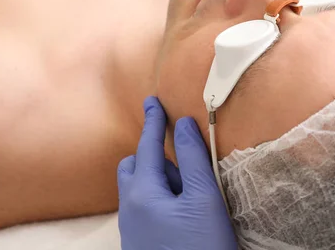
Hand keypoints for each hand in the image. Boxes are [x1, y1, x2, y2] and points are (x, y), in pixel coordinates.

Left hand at [117, 97, 236, 249]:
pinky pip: (146, 208)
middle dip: (155, 157)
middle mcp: (130, 209)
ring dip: (162, 180)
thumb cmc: (201, 248)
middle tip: (186, 166)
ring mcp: (133, 229)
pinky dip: (162, 199)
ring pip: (141, 189)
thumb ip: (193, 158)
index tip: (152, 100)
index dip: (153, 121)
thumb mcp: (204, 198)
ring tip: (193, 196)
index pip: (147, 146)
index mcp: (143, 193)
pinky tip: (185, 213)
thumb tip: (183, 125)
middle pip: (136, 167)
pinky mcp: (140, 243)